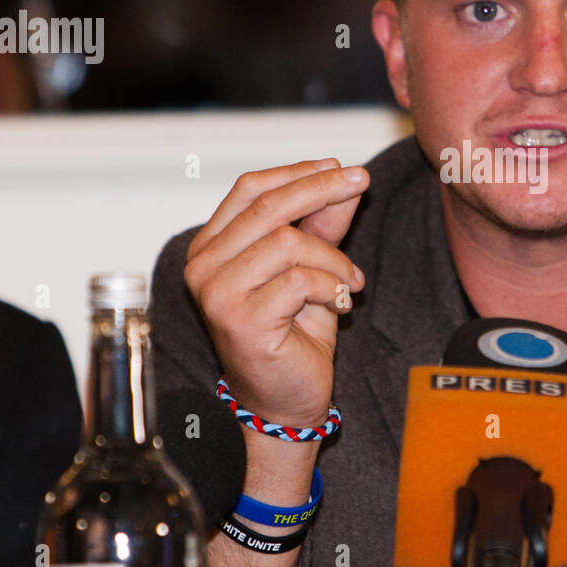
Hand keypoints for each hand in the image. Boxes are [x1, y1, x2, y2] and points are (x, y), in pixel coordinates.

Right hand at [184, 158, 368, 428]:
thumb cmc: (294, 334)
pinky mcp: (238, 319)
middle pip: (267, 206)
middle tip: (362, 183)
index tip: (340, 166)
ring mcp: (216, 292)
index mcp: (213, 246)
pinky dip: (331, 286)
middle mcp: (204, 265)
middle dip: (321, 189)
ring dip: (334, 258)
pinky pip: (297, 280)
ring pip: (286, 242)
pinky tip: (342, 303)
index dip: (297, 173)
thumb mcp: (313, 267)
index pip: (249, 189)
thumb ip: (323, 225)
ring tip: (352, 281)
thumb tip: (346, 178)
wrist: (287, 399)